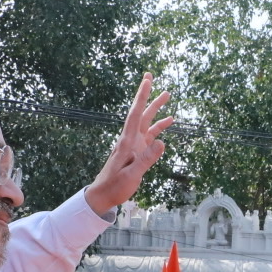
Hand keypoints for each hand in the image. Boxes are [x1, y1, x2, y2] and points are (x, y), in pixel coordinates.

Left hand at [84, 73, 174, 215]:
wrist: (103, 195)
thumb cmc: (115, 186)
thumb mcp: (132, 175)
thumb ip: (146, 159)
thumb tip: (162, 141)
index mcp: (127, 142)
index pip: (135, 114)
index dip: (141, 96)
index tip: (147, 80)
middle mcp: (130, 140)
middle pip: (141, 113)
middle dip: (147, 95)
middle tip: (151, 76)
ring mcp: (134, 145)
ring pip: (147, 122)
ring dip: (156, 109)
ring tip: (167, 95)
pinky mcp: (137, 152)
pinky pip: (149, 136)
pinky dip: (158, 128)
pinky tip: (167, 124)